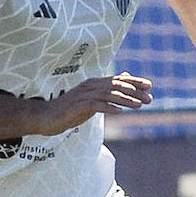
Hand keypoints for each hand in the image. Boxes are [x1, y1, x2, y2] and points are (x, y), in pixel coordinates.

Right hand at [28, 72, 152, 134]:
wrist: (46, 117)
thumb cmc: (69, 110)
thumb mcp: (90, 99)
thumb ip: (105, 91)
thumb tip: (122, 81)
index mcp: (94, 84)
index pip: (118, 80)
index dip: (134, 82)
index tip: (149, 86)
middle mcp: (90, 86)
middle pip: (116, 86)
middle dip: (134, 92)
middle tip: (149, 98)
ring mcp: (83, 96)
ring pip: (108, 95)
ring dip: (125, 100)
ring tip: (139, 105)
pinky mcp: (78, 106)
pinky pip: (96, 106)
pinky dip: (108, 108)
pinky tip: (119, 112)